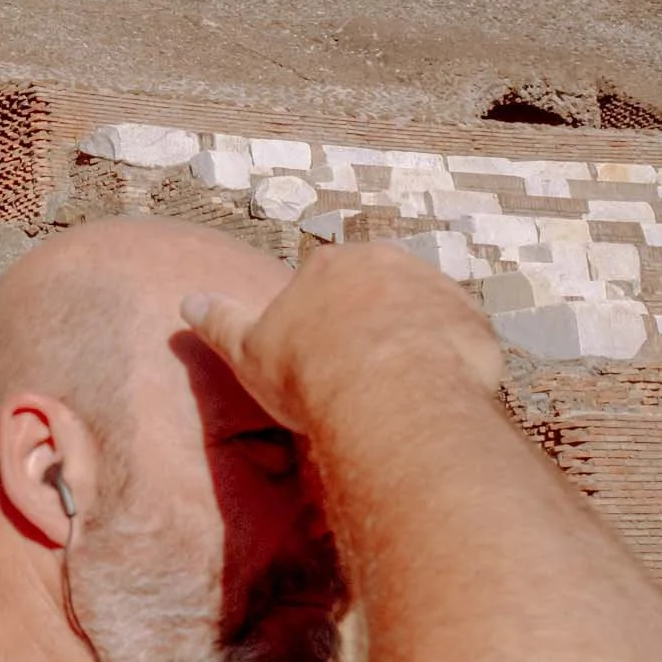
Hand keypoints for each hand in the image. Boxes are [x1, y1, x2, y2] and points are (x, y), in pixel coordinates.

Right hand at [180, 243, 504, 435]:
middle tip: (365, 378)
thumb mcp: (249, 351)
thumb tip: (187, 302)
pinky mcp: (475, 321)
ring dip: (417, 341)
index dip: (324, 323)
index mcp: (330, 264)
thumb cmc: (311, 375)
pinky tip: (434, 396)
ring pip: (424, 313)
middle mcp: (387, 262)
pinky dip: (452, 362)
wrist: (389, 398)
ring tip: (402, 392)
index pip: (327, 283)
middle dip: (374, 324)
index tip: (324, 361)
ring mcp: (435, 288)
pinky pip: (463, 340)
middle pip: (380, 291)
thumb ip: (221, 322)